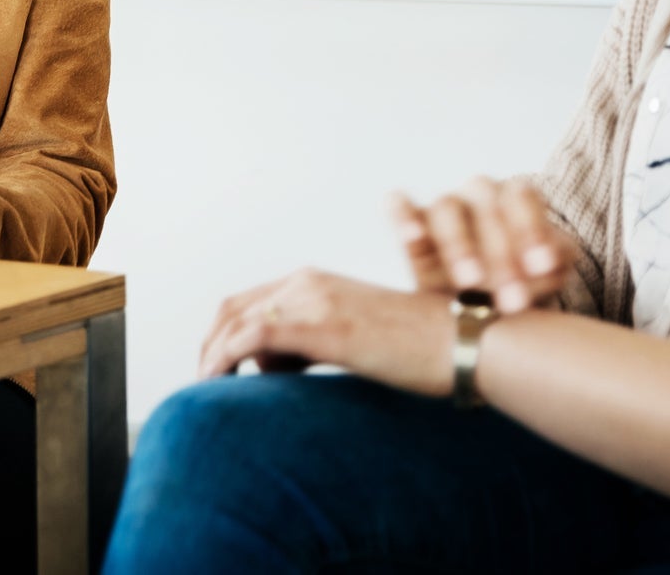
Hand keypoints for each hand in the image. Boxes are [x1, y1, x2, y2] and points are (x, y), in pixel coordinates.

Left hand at [197, 269, 454, 395]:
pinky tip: (219, 380)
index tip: (217, 368)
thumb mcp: (355, 335)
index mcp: (315, 280)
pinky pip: (254, 336)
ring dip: (214, 355)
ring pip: (236, 322)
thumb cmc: (418, 346)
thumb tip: (278, 364)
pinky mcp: (324, 327)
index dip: (222, 335)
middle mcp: (308, 282)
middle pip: (232, 309)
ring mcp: (314, 301)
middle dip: (209, 345)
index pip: (247, 301)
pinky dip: (226, 356)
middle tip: (205, 382)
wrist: (463, 341)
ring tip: (211, 388)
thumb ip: (315, 341)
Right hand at [390, 178, 576, 313]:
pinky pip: (398, 205)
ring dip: (459, 245)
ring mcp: (441, 206)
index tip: (541, 266)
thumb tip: (547, 263)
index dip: (531, 228)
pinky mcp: (407, 222)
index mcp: (514, 197)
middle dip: (501, 255)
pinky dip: (403, 216)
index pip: (522, 197)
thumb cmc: (519, 282)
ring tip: (470, 281)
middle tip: (512, 300)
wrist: (480, 305)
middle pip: (486, 205)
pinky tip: (413, 235)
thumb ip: (550, 266)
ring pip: (446, 208)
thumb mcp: (544, 277)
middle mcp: (476, 194)